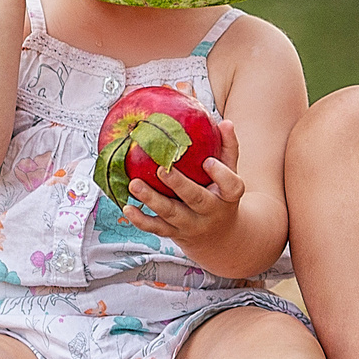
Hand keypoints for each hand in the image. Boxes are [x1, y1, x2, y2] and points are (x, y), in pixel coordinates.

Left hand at [118, 119, 247, 255]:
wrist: (218, 236)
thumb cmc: (221, 194)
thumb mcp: (231, 173)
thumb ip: (228, 147)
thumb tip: (226, 122)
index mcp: (228, 196)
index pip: (231, 186)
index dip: (220, 175)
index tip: (209, 161)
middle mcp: (210, 213)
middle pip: (196, 199)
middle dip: (179, 185)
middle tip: (161, 170)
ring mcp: (191, 224)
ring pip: (171, 214)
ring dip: (151, 200)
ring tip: (134, 185)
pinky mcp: (174, 232)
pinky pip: (156, 228)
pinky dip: (140, 220)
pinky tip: (127, 208)